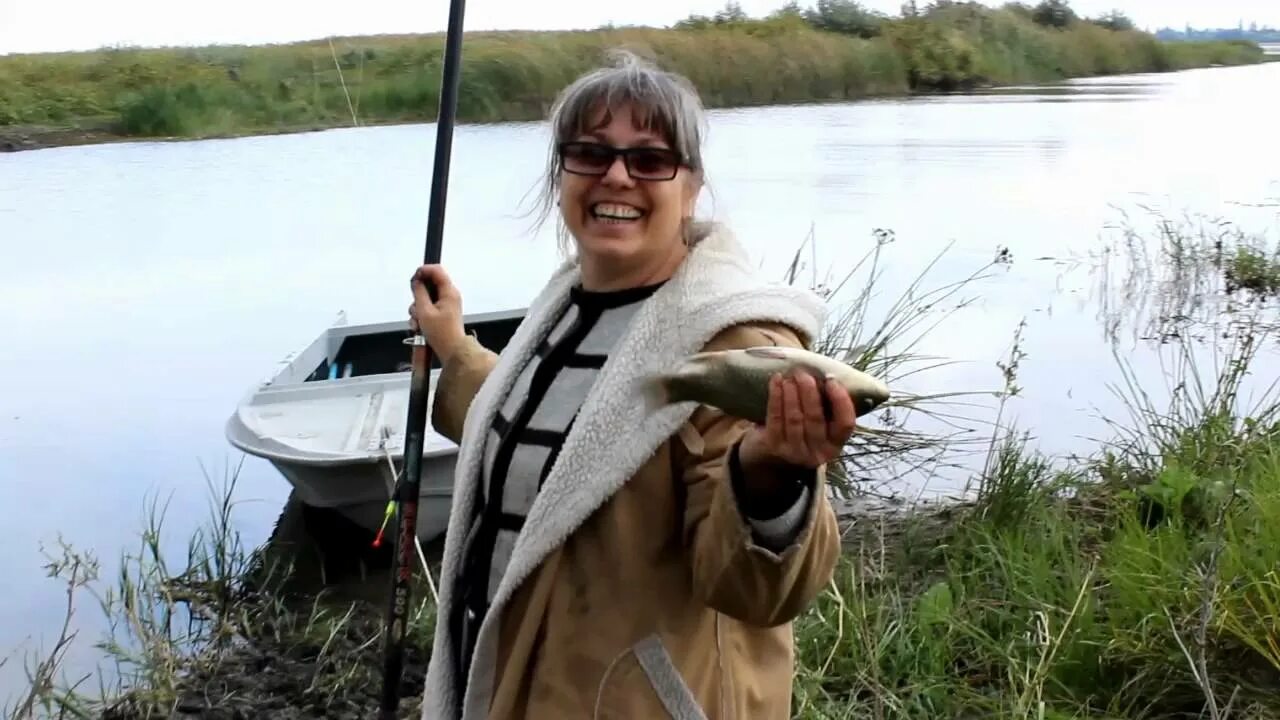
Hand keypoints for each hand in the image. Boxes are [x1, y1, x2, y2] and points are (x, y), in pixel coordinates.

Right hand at [409, 264, 465, 363]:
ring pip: (425, 298)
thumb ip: (419, 293)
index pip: (437, 270)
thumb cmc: (442, 334)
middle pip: (429, 285)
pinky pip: (427, 308)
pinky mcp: (442, 313)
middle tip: (416, 308)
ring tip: (418, 322)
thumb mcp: (425, 311)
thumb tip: (416, 281)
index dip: (423, 271)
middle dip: (417, 296)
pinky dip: (421, 316)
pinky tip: (419, 326)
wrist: (452, 351)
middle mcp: (449, 295)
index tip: (413, 279)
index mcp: (449, 292)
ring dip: (417, 309)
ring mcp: (446, 304)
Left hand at [738, 372, 856, 469]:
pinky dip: (775, 397)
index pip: (845, 423)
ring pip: (794, 418)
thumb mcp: (821, 427)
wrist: (773, 457)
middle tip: (803, 374)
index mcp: (835, 445)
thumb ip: (828, 407)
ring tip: (789, 377)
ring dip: (791, 393)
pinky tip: (776, 381)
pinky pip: (775, 418)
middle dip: (809, 393)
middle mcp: (817, 452)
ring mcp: (794, 452)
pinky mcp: (773, 447)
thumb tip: (825, 377)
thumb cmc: (803, 432)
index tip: (831, 380)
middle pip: (815, 418)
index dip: (841, 400)